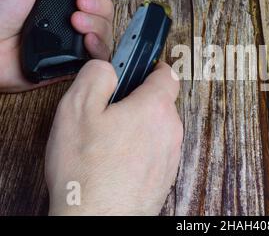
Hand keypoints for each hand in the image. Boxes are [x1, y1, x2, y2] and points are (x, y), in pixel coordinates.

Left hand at [0, 0, 140, 92]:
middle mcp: (72, 16)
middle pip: (107, 8)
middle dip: (100, 4)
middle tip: (82, 3)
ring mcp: (75, 39)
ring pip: (106, 31)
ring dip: (98, 24)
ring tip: (77, 22)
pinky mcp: (76, 61)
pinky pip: (100, 55)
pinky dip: (98, 46)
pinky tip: (86, 40)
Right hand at [45, 60, 182, 215]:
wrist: (99, 220)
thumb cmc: (87, 172)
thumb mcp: (78, 108)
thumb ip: (97, 76)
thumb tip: (108, 67)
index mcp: (154, 108)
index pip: (166, 75)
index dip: (151, 68)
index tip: (138, 70)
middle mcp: (170, 130)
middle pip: (160, 102)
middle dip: (138, 101)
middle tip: (109, 112)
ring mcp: (170, 155)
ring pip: (157, 128)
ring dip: (138, 127)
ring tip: (108, 142)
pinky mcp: (165, 175)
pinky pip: (155, 151)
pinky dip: (140, 150)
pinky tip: (116, 162)